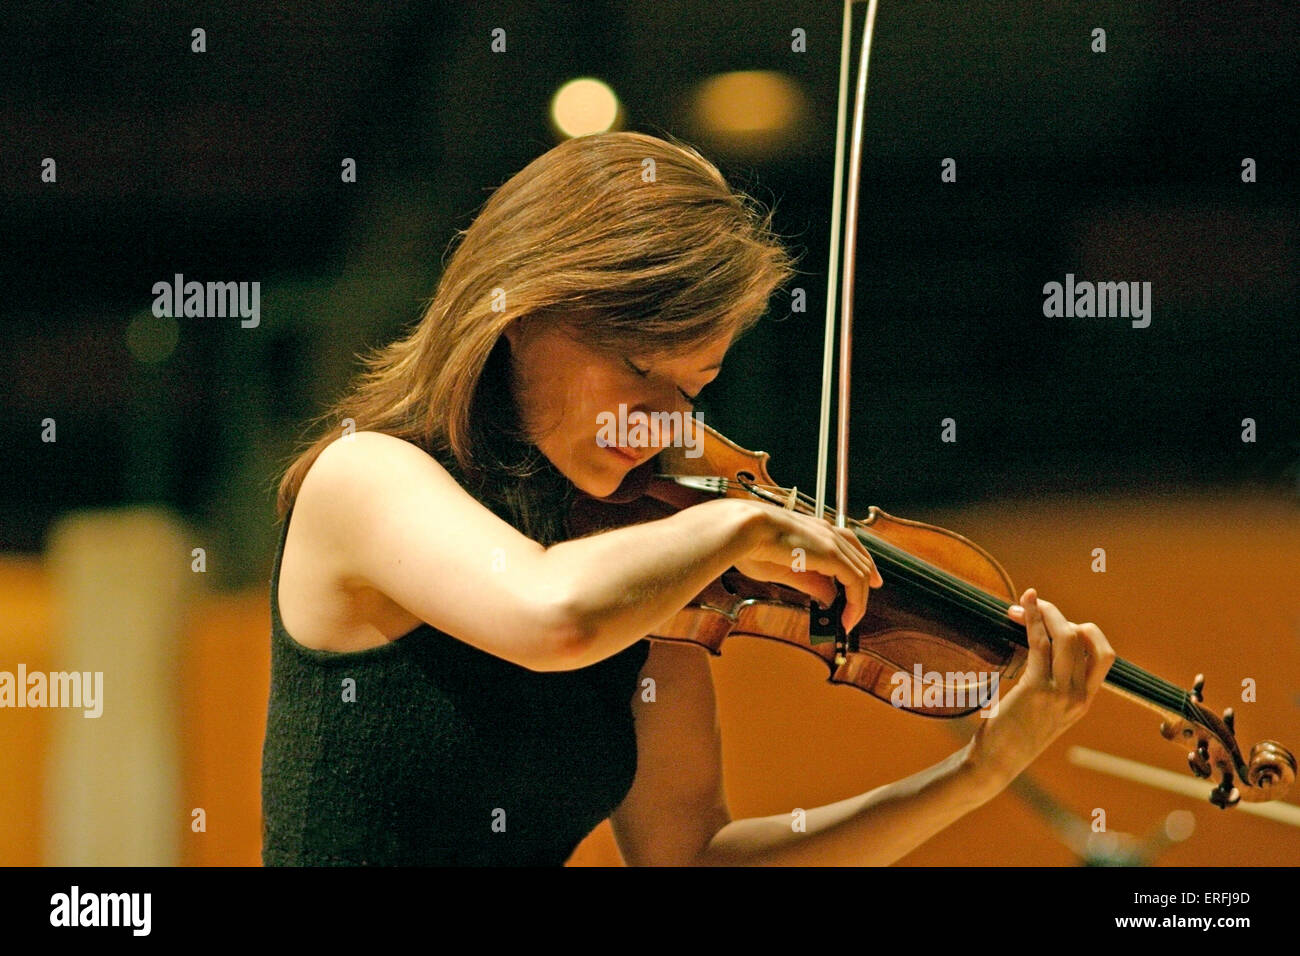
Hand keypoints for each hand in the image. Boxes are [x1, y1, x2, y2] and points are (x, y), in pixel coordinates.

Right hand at [730, 499, 882, 632]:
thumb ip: (810, 582)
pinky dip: (855, 603)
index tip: (868, 582)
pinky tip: (846, 619)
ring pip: (860, 574)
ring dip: (857, 602)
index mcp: (813, 529)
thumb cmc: (751, 544)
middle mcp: (826, 532)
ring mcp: (831, 541)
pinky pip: (855, 582)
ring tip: (848, 623)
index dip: (862, 563)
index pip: (849, 544)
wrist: (745, 529)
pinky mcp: (833, 554)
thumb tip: (829, 596)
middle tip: (857, 611)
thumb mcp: (785, 569)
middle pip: (859, 560)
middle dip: (862, 588)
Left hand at [964, 588, 1115, 790]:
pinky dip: (1032, 619)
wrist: (995, 764)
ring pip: (1065, 636)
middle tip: (1032, 605)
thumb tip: (1041, 650)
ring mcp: (1061, 694)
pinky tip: (1020, 608)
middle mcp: (1079, 697)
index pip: (1103, 655)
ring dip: (1045, 611)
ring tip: (1024, 601)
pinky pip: (1040, 643)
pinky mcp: (1037, 690)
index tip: (1056, 621)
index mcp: (1083, 701)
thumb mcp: (1043, 713)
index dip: (1085, 630)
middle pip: (1085, 638)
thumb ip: (1051, 686)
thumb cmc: (1011, 737)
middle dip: (1059, 614)